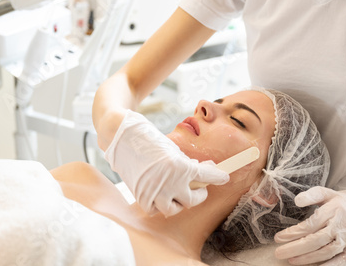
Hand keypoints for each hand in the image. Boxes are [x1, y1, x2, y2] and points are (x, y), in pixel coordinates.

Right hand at [104, 110, 229, 216]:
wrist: (121, 137)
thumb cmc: (149, 139)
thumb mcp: (173, 149)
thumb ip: (186, 164)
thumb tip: (202, 171)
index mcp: (180, 167)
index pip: (206, 177)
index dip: (217, 178)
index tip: (224, 178)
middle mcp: (170, 183)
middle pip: (192, 200)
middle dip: (199, 194)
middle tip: (200, 188)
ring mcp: (155, 193)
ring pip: (174, 209)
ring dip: (179, 202)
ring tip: (180, 193)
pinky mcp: (141, 197)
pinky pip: (155, 209)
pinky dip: (159, 204)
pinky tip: (160, 194)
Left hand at [274, 183, 345, 264]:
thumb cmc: (341, 202)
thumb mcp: (326, 193)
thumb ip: (311, 195)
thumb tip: (296, 200)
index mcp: (333, 210)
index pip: (310, 224)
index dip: (293, 232)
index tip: (278, 238)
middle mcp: (341, 225)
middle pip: (316, 240)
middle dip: (296, 248)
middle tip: (279, 252)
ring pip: (326, 252)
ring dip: (307, 258)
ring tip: (291, 260)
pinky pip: (339, 261)